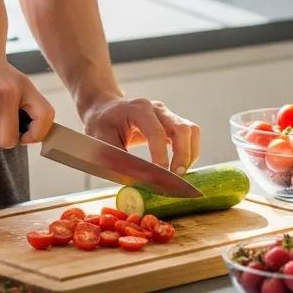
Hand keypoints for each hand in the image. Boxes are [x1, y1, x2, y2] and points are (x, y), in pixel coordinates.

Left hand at [82, 96, 200, 174]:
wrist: (104, 109)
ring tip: (180, 173)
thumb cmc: (100, 125)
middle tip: (176, 177)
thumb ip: (119, 161)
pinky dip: (189, 152)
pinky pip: (189, 136)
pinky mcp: (171, 123)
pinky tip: (179, 167)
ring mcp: (167, 114)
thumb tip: (138, 182)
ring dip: (190, 154)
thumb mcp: (101, 142)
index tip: (161, 176)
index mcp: (138, 109)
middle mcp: (157, 109)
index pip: (157, 132)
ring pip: (191, 131)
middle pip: (182, 128)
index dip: (161, 155)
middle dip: (183, 155)